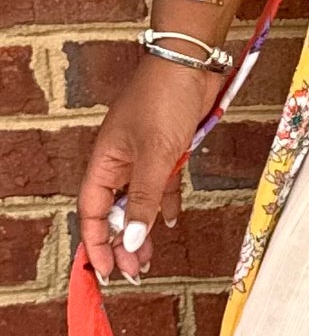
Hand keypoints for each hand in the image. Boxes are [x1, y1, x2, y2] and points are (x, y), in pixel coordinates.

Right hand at [78, 55, 218, 283]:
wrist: (189, 63)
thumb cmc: (164, 100)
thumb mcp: (155, 156)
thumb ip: (146, 200)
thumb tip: (131, 241)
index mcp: (104, 161)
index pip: (93, 211)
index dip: (97, 242)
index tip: (105, 271)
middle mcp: (119, 161)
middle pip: (115, 211)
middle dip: (121, 242)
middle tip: (133, 273)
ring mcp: (143, 155)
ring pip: (139, 201)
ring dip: (143, 229)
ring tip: (148, 259)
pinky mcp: (168, 149)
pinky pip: (162, 184)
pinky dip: (165, 203)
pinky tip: (170, 222)